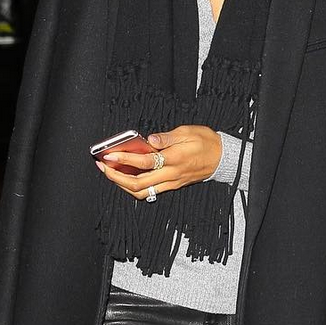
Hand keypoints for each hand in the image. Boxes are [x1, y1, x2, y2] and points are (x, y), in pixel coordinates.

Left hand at [96, 126, 222, 200]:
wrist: (222, 158)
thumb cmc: (206, 142)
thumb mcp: (187, 131)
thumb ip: (166, 137)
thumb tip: (150, 139)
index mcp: (174, 158)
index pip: (144, 161)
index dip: (124, 158)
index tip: (110, 154)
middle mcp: (171, 174)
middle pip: (138, 183)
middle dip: (116, 177)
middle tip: (103, 166)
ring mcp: (171, 182)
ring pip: (142, 192)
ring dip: (123, 185)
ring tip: (111, 173)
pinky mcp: (172, 185)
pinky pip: (150, 191)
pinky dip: (134, 186)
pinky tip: (126, 177)